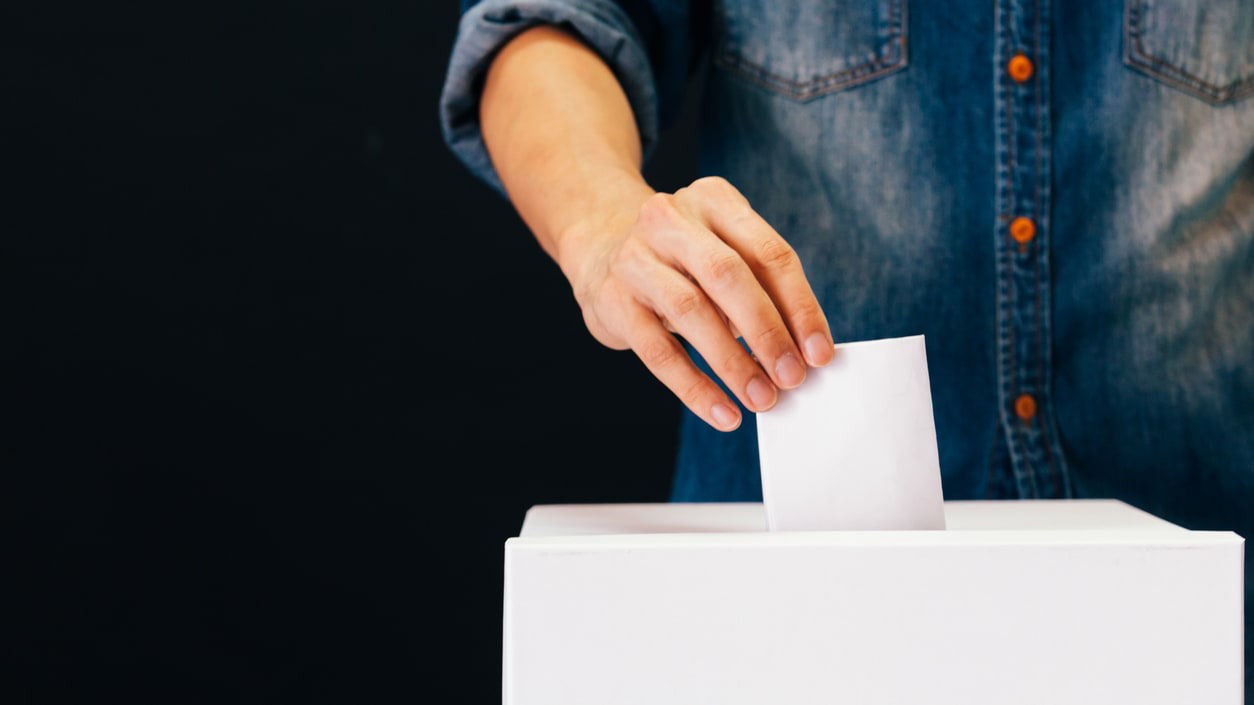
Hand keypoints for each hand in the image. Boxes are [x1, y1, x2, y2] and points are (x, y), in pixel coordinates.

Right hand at [559, 176, 834, 430]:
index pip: (769, 253)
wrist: (600, 247)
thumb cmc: (682, 258)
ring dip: (733, 362)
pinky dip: (694, 387)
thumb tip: (802, 352)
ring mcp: (635, 258)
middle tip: (793, 377)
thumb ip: (760, 288)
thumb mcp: (721, 250)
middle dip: (768, 332)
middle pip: (729, 275)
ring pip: (691, 311)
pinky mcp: (611, 300)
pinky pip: (658, 352)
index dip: (800, 307)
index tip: (820, 353)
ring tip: (761, 398)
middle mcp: (670, 220)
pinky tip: (722, 412)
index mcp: (713, 200)